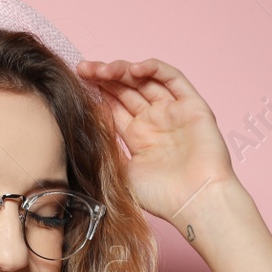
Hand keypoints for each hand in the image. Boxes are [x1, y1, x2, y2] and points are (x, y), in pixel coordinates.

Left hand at [75, 58, 237, 227]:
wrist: (195, 202)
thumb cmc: (162, 196)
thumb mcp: (124, 172)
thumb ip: (109, 148)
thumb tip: (86, 129)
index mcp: (138, 137)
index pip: (114, 106)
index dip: (97, 92)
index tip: (76, 82)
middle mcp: (155, 121)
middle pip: (126, 90)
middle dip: (105, 77)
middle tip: (84, 70)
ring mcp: (173, 112)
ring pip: (146, 81)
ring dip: (124, 71)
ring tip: (104, 70)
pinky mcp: (193, 106)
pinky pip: (173, 79)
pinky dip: (154, 69)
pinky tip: (133, 69)